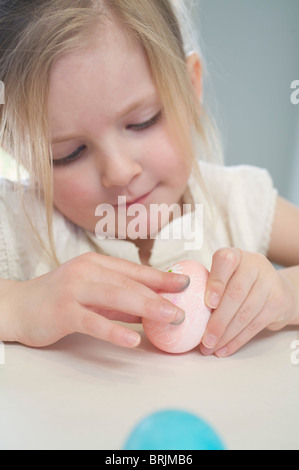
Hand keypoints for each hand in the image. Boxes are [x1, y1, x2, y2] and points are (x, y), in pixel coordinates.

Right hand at [6, 253, 188, 348]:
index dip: (161, 277)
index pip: (134, 270)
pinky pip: (93, 322)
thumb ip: (119, 299)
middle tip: (183, 308)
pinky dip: (114, 331)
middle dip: (159, 295)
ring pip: (115, 296)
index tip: (185, 283)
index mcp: (96, 264)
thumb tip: (152, 307)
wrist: (19, 306)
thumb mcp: (92, 293)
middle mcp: (86, 271)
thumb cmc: (60, 300)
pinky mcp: (63, 311)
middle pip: (129, 283)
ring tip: (169, 318)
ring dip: (146, 307)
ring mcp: (74, 290)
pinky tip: (132, 340)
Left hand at [200, 248, 296, 357]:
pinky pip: (255, 325)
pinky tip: (225, 349)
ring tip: (210, 348)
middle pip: (235, 293)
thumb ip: (206, 286)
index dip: (216, 282)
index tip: (208, 303)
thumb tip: (180, 312)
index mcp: (235, 255)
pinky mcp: (278, 301)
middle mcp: (254, 265)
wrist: (275, 288)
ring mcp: (269, 282)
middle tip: (204, 340)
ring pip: (245, 313)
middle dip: (218, 321)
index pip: (225, 262)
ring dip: (226, 335)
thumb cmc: (237, 282)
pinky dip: (237, 340)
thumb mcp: (225, 276)